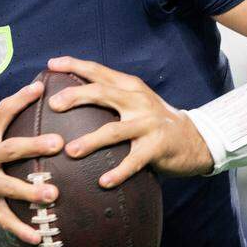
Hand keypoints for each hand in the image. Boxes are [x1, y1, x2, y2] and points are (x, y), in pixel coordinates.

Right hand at [0, 80, 63, 244]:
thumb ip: (6, 120)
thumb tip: (39, 90)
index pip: (1, 112)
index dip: (19, 99)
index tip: (40, 88)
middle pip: (9, 149)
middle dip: (34, 146)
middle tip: (58, 143)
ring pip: (8, 187)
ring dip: (31, 192)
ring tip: (54, 194)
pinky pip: (5, 220)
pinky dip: (21, 229)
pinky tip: (38, 236)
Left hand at [46, 56, 212, 187]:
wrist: (194, 138)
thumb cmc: (153, 121)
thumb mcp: (136, 100)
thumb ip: (111, 95)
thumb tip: (70, 96)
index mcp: (130, 86)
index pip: (98, 71)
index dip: (74, 65)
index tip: (51, 64)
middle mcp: (138, 100)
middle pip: (102, 93)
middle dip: (76, 96)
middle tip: (53, 105)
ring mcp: (148, 123)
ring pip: (114, 130)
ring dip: (90, 141)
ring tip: (70, 151)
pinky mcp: (157, 147)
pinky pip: (134, 161)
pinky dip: (118, 172)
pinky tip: (103, 182)